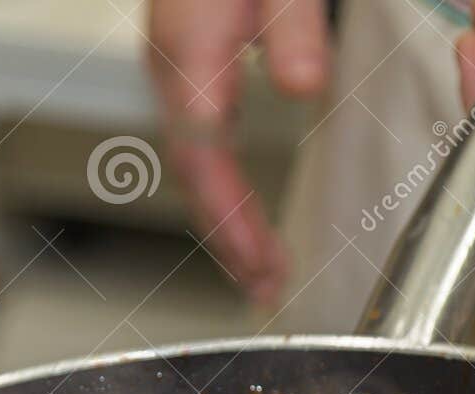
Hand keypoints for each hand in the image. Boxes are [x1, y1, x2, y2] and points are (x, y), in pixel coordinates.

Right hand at [147, 0, 328, 305]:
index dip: (231, 215)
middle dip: (228, 234)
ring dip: (226, 220)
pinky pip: (198, 139)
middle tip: (266, 286)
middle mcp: (173, 48)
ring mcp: (174, 55)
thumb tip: (301, 85)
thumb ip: (292, 17)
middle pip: (191, 164)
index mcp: (191, 31)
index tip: (263, 263)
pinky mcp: (188, 59)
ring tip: (261, 274)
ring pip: (191, 157)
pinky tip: (248, 222)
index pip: (200, 143)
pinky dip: (222, 189)